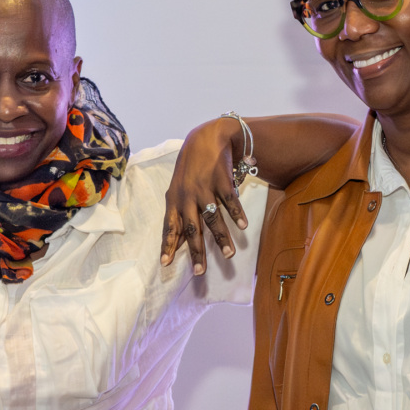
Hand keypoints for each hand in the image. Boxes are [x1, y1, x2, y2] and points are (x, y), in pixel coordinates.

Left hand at [162, 118, 247, 275]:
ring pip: (212, 217)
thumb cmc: (191, 169)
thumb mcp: (179, 189)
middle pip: (191, 228)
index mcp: (174, 200)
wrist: (206, 138)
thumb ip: (179, 214)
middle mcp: (187, 196)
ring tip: (228, 255)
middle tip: (200, 271)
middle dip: (196, 251)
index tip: (165, 264)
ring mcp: (204, 187)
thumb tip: (178, 242)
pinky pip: (229, 200)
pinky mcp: (221, 179)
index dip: (167, 245)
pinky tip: (243, 226)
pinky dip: (237, 214)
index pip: (170, 227)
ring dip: (221, 238)